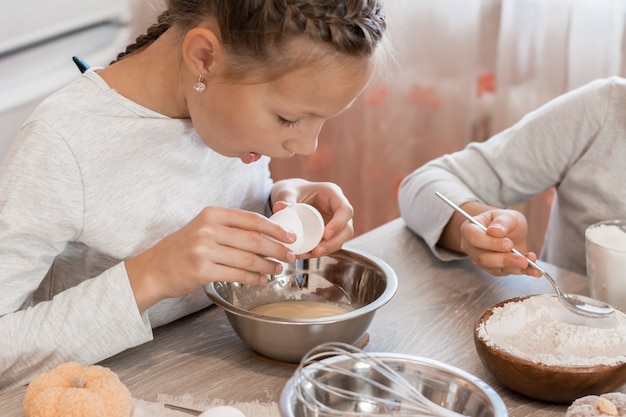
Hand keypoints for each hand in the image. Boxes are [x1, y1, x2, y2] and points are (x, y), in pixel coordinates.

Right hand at [125, 207, 296, 311]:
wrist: (153, 269)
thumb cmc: (182, 248)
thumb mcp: (203, 228)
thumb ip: (231, 227)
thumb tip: (268, 233)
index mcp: (211, 214)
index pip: (252, 219)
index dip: (275, 228)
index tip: (291, 236)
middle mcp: (208, 229)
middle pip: (254, 239)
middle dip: (277, 249)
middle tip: (290, 255)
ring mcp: (204, 250)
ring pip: (248, 259)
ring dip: (268, 266)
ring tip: (278, 269)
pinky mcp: (202, 271)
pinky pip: (237, 275)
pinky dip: (253, 278)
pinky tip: (262, 279)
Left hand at [270, 178, 353, 257]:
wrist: (290, 196)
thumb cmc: (292, 190)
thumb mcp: (287, 192)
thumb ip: (285, 199)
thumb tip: (280, 208)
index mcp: (333, 194)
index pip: (345, 210)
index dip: (339, 224)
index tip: (325, 235)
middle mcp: (337, 209)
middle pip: (347, 229)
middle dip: (334, 243)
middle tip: (317, 251)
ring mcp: (335, 222)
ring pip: (340, 240)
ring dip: (327, 250)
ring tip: (309, 254)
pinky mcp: (329, 233)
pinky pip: (328, 245)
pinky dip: (318, 252)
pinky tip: (305, 255)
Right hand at [458, 208, 540, 276]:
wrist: (510, 232)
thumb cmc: (505, 222)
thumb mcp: (507, 216)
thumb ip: (502, 222)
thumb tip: (494, 231)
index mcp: (470, 229)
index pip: (473, 237)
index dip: (490, 243)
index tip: (508, 244)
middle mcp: (472, 247)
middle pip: (482, 257)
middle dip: (504, 259)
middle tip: (522, 259)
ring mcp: (481, 260)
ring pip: (493, 268)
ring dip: (513, 266)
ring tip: (529, 262)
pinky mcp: (493, 269)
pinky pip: (506, 273)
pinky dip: (522, 272)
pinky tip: (534, 270)